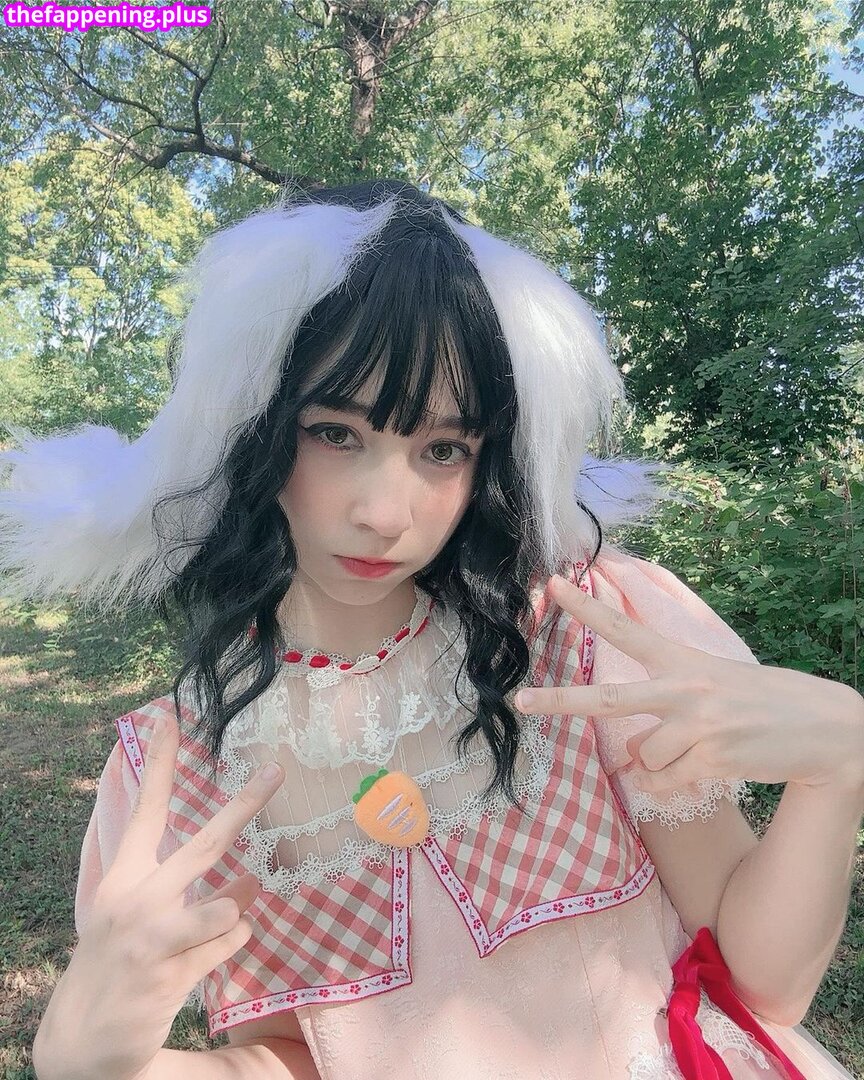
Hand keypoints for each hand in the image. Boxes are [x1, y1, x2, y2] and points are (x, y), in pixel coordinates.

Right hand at [33, 713, 283, 1079]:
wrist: (84, 1040)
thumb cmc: (119, 958)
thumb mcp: (139, 913)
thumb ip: (192, 888)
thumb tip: (253, 876)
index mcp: (122, 877)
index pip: (146, 809)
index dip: (161, 763)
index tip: (170, 718)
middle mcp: (135, 900)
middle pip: (204, 844)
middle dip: (244, 805)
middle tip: (277, 771)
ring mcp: (152, 938)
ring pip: (223, 905)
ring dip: (237, 905)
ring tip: (233, 904)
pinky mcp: (169, 975)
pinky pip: (227, 944)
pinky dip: (231, 940)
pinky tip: (214, 948)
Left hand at [514, 574, 863, 793]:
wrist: (827, 730)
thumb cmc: (763, 705)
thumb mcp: (714, 687)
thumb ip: (665, 712)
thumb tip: (628, 752)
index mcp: (684, 661)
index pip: (624, 630)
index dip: (586, 608)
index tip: (551, 585)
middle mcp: (686, 690)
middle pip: (607, 699)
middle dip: (559, 701)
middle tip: (520, 700)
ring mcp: (699, 726)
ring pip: (641, 757)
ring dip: (652, 765)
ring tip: (691, 753)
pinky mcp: (713, 760)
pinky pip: (662, 783)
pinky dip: (666, 786)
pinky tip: (696, 773)